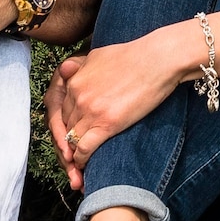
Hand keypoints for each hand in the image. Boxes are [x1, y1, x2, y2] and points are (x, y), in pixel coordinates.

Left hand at [46, 30, 191, 187]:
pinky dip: (82, 160)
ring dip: (74, 151)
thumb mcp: (98, 55)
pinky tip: (84, 165)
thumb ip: (79, 66)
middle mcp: (78, 96)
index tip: (76, 130)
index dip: (70, 122)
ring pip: (72, 139)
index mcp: (75, 81)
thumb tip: (68, 69)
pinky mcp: (107, 124)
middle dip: (71, 138)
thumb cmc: (135, 55)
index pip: (63, 109)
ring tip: (80, 161)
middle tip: (77, 149)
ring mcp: (91, 111)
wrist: (157, 60)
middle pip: (66, 125)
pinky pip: (84, 148)